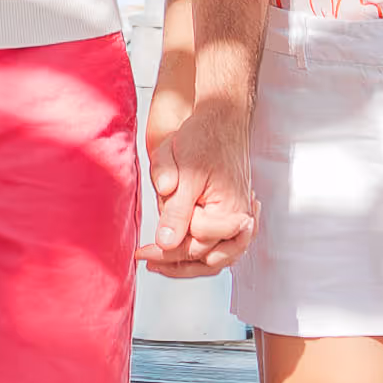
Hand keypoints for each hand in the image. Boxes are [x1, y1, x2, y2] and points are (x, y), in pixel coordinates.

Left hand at [137, 93, 257, 276]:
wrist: (221, 117)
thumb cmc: (203, 138)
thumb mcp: (184, 173)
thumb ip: (175, 211)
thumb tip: (165, 243)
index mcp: (231, 212)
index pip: (194, 245)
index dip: (165, 249)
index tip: (140, 251)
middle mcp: (242, 220)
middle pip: (207, 259)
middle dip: (175, 263)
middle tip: (144, 259)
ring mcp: (241, 219)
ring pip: (217, 258)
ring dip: (188, 264)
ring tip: (159, 265)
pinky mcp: (236, 215)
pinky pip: (223, 246)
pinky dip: (202, 253)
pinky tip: (181, 253)